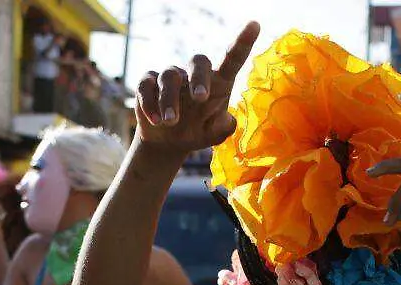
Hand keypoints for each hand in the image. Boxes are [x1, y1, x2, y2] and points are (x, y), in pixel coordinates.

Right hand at [135, 21, 259, 152]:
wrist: (167, 143)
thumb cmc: (196, 132)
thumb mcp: (213, 136)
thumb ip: (223, 128)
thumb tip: (226, 119)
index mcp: (218, 83)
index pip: (231, 59)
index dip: (243, 42)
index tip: (255, 25)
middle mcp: (194, 75)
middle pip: (198, 61)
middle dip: (199, 78)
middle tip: (201, 99)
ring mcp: (171, 77)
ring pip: (169, 76)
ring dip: (170, 100)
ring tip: (171, 123)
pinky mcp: (148, 85)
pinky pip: (146, 86)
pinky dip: (150, 104)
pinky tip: (155, 121)